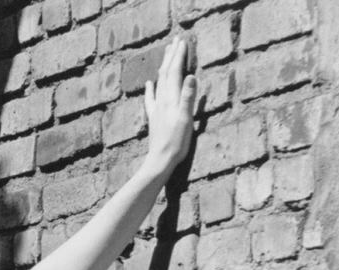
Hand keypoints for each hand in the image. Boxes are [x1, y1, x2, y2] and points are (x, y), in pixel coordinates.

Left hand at [142, 36, 197, 177]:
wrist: (159, 161)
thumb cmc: (176, 143)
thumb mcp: (186, 120)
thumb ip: (188, 97)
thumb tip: (190, 75)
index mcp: (171, 100)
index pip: (174, 72)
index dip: (178, 56)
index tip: (183, 41)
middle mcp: (162, 102)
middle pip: (165, 73)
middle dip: (171, 56)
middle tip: (175, 39)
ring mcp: (157, 109)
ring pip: (159, 82)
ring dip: (163, 66)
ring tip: (166, 53)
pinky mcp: (154, 118)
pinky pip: (151, 98)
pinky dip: (151, 87)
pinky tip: (149, 83)